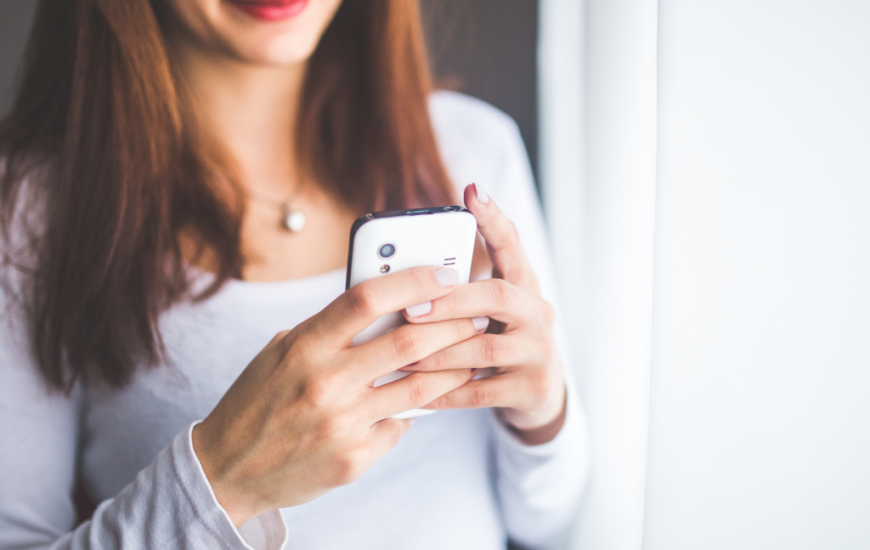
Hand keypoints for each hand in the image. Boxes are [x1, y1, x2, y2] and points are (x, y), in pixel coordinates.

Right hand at [192, 266, 479, 525]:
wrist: (228, 470)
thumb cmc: (258, 401)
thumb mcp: (281, 352)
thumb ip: (329, 330)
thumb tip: (387, 306)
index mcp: (304, 345)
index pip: (367, 299)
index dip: (413, 280)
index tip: (445, 273)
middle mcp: (325, 382)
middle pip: (408, 341)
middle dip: (453, 323)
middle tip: (475, 314)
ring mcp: (342, 423)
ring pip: (419, 387)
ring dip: (454, 368)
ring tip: (472, 355)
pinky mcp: (354, 457)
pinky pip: (401, 425)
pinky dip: (415, 411)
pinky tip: (428, 401)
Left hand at [399, 184, 566, 443]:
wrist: (539, 393)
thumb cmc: (500, 340)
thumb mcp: (489, 311)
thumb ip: (460, 291)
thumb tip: (402, 273)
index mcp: (524, 286)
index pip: (512, 245)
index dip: (494, 219)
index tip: (472, 191)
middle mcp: (538, 313)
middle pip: (499, 296)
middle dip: (452, 301)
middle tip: (410, 308)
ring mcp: (539, 352)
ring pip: (487, 349)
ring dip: (440, 352)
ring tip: (402, 355)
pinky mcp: (531, 388)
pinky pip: (482, 392)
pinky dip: (447, 392)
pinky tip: (418, 394)